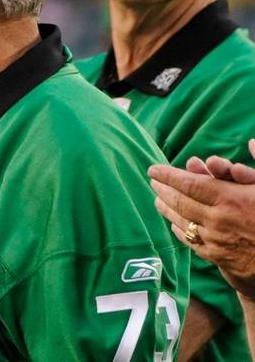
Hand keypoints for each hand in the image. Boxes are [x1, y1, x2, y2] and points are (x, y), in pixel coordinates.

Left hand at [149, 142, 254, 299]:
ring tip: (158, 199)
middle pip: (180, 202)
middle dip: (163, 190)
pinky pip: (191, 241)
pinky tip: (175, 224)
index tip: (153, 169)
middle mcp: (218, 219)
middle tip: (153, 182)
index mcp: (231, 199)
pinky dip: (180, 229)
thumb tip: (249, 141)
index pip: (190, 184)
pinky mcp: (217, 257)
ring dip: (167, 208)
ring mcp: (216, 240)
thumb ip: (254, 169)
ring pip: (182, 221)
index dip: (168, 175)